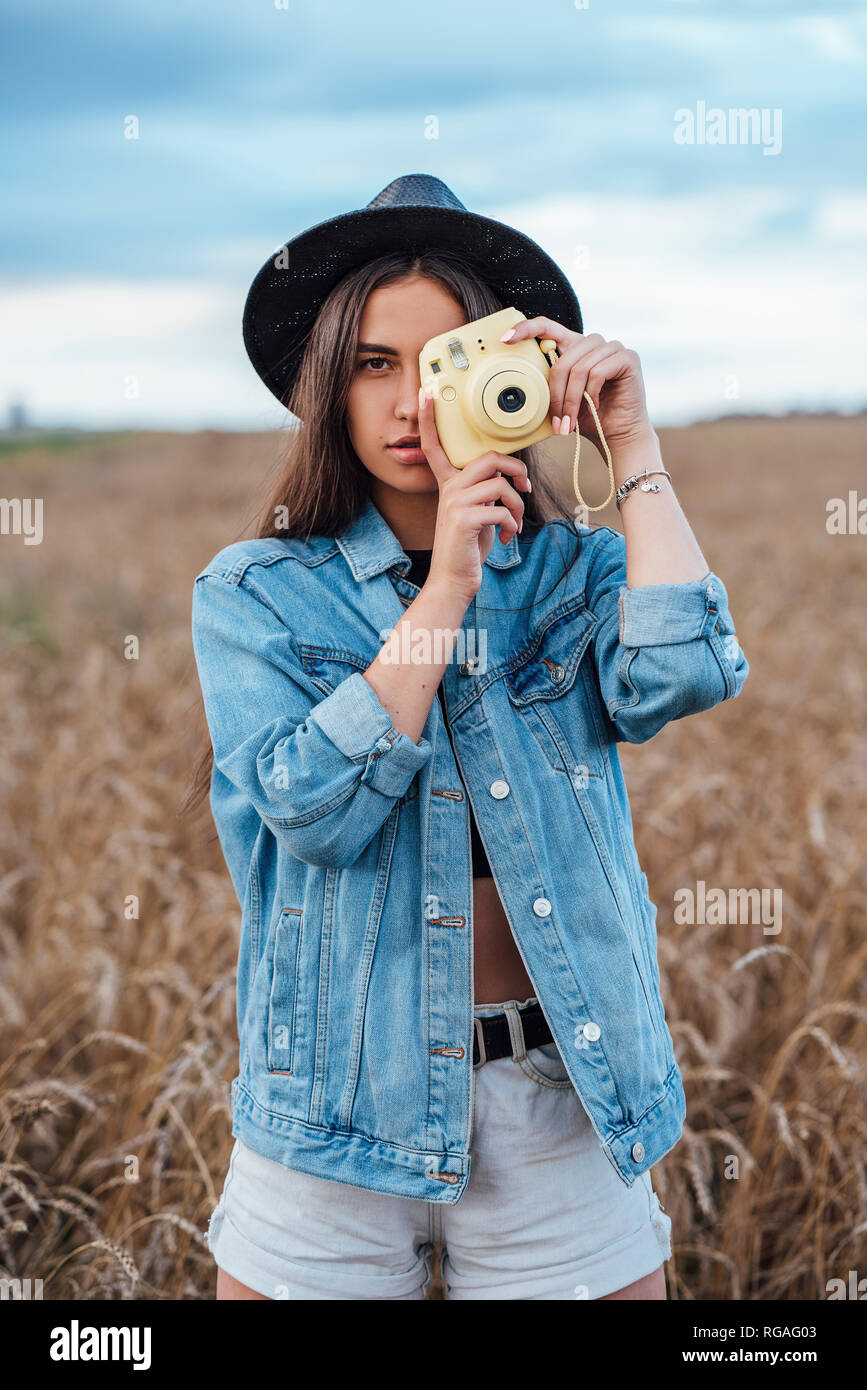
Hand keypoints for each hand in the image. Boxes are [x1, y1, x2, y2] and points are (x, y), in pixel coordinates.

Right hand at [417, 385, 530, 603]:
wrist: (454, 579)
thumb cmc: (468, 546)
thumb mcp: (478, 512)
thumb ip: (487, 490)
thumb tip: (510, 479)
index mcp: (448, 485)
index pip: (435, 447)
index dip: (431, 420)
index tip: (427, 393)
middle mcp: (449, 490)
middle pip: (488, 459)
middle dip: (515, 469)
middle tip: (525, 486)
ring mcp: (455, 504)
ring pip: (501, 485)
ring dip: (517, 505)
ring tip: (513, 523)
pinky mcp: (464, 520)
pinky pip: (501, 509)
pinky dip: (511, 523)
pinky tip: (506, 536)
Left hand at [501, 317, 653, 449]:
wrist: (618, 435)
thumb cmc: (588, 418)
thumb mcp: (560, 400)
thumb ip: (547, 385)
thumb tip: (520, 383)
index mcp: (573, 347)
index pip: (548, 327)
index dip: (526, 328)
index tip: (505, 338)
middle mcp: (592, 343)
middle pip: (563, 360)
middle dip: (556, 395)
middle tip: (556, 422)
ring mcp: (612, 348)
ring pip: (579, 368)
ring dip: (572, 400)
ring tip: (570, 422)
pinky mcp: (627, 358)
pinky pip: (598, 371)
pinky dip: (591, 394)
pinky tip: (594, 407)